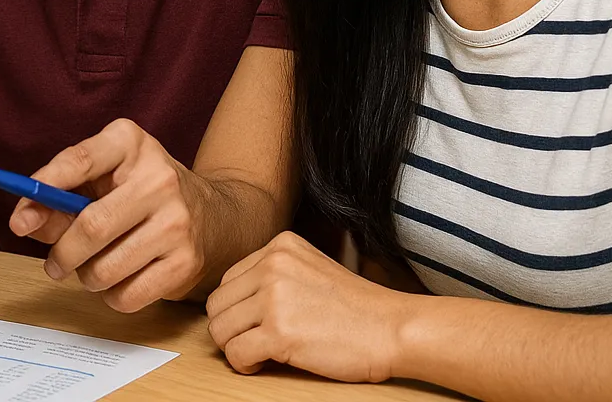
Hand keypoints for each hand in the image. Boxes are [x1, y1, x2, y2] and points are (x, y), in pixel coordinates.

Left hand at [7, 118, 208, 310]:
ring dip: (86, 277)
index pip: (79, 160)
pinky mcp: (187, 261)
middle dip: (61, 254)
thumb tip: (23, 221)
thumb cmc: (138, 194)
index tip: (18, 219)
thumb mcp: (101, 180)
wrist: (212, 214)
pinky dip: (111, 296)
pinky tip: (118, 280)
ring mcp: (177, 220)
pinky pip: (127, 295)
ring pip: (105, 268)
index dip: (44, 187)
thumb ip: (58, 199)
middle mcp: (158, 177)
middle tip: (54, 264)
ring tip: (93, 267)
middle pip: (91, 226)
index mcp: (129, 143)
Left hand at [205, 231, 412, 382]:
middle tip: (252, 342)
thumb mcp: (311, 269)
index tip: (254, 323)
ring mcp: (275, 297)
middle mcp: (273, 265)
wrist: (393, 329)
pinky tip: (262, 364)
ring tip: (260, 352)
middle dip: (230, 328)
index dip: (237, 308)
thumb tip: (233, 299)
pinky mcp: (279, 332)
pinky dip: (244, 365)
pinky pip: (235, 353)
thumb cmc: (357, 308)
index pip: (228, 280)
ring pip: (220, 329)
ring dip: (235, 347)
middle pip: (218, 304)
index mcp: (280, 246)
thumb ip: (274, 273)